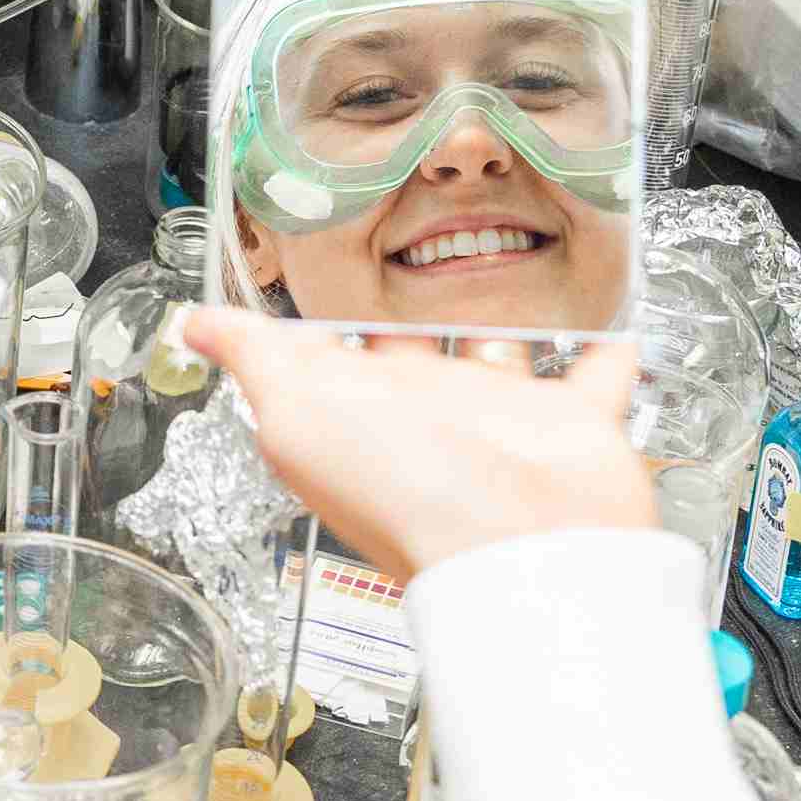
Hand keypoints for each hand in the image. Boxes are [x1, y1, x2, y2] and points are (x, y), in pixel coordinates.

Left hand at [177, 305, 652, 584]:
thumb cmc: (403, 485)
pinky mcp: (573, 423)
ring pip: (498, 358)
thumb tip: (191, 324)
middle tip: (419, 258)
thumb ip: (251, 357)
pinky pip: (595, 373)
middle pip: (413, 354)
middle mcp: (424, 416)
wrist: (524, 542)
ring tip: (509, 271)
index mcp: (354, 410)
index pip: (328, 355)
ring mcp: (499, 421)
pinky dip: (605, 349)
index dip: (321, 318)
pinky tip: (609, 317)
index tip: (319, 261)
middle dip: (413, 315)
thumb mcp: (296, 409)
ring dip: (505, 322)